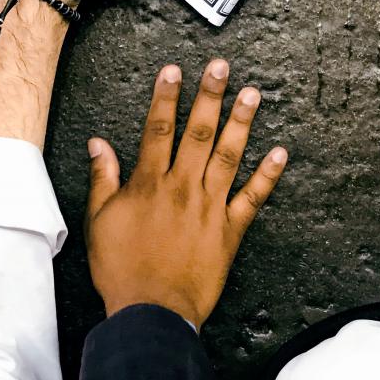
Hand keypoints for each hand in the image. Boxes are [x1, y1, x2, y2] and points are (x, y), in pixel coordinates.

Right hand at [85, 61, 287, 327]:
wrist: (151, 312)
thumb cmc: (122, 270)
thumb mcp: (100, 222)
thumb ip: (103, 180)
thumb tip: (99, 145)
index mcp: (149, 184)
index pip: (157, 130)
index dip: (165, 97)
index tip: (174, 71)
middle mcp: (182, 189)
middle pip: (197, 133)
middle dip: (209, 96)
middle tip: (221, 67)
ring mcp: (209, 208)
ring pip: (228, 156)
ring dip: (240, 123)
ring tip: (251, 94)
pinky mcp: (230, 231)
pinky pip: (252, 198)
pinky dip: (267, 175)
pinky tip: (280, 153)